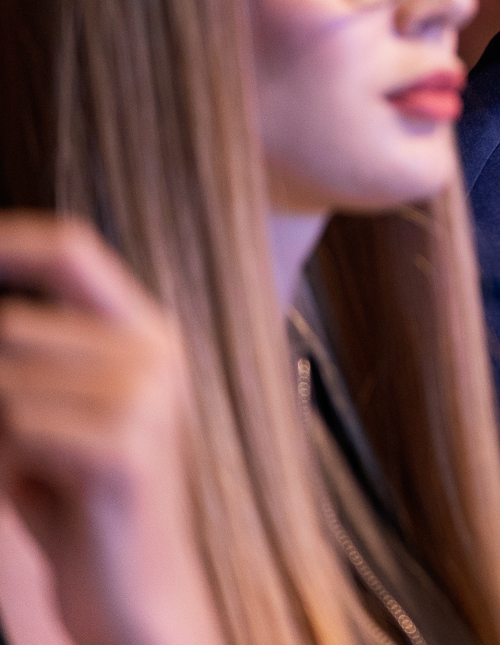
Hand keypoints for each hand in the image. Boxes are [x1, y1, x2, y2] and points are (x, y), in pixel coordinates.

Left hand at [0, 216, 221, 644]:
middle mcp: (156, 351)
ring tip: (39, 467)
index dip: (9, 240)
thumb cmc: (80, 498)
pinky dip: (16, 462)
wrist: (136, 587)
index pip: (72, 250)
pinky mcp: (127, 448)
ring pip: (11, 381)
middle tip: (21, 435)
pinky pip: (23, 427)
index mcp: (146, 330)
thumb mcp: (52, 409)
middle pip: (18, 324)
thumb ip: (29, 352)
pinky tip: (54, 487)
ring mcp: (149, 397)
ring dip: (3, 430)